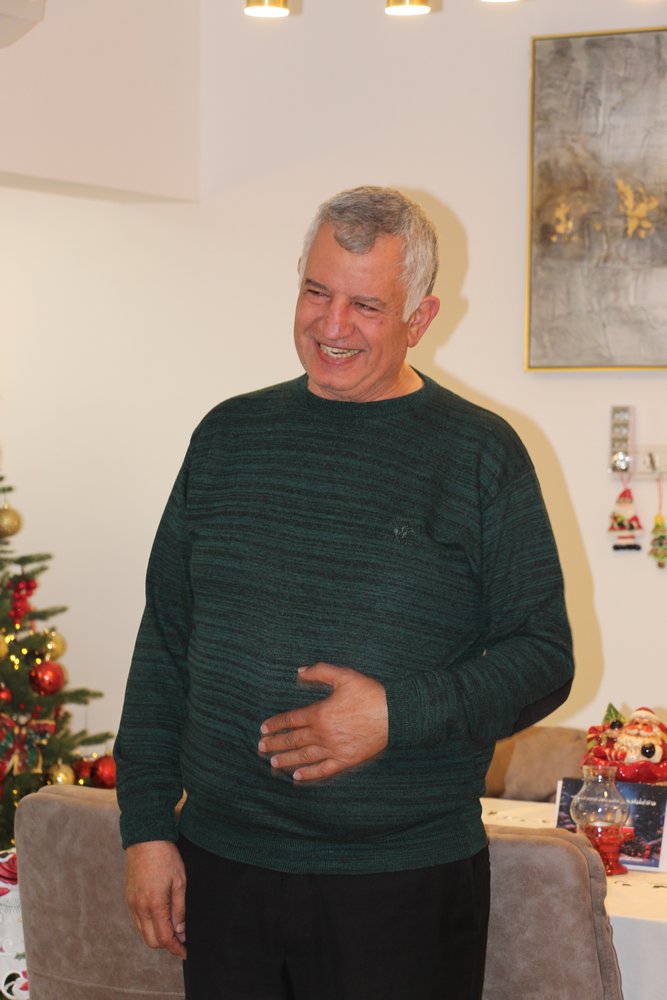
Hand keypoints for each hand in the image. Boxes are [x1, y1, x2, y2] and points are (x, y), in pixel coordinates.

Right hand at [125, 840, 186, 958]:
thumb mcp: (180, 882)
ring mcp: (131, 904)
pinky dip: (148, 926)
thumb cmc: (166, 858)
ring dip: (156, 936)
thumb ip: (179, 909)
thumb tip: (181, 932)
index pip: (163, 938)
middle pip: (151, 941)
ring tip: (172, 930)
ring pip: (142, 933)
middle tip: (181, 941)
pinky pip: (137, 922)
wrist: (145, 839)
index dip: (175, 948)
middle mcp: (139, 908)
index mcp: (154, 905)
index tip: (185, 951)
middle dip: (166, 945)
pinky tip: (159, 919)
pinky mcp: (128, 898)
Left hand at [258, 662, 387, 781]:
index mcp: (320, 713)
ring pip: (304, 756)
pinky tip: (298, 776)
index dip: (277, 724)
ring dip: (286, 759)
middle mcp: (323, 734)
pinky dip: (309, 774)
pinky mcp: (345, 760)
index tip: (264, 728)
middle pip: (293, 740)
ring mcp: (333, 749)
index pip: (292, 720)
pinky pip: (323, 770)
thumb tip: (299, 672)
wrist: (394, 714)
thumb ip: (319, 672)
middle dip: (276, 743)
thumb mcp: (343, 676)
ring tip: (273, 762)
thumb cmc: (369, 694)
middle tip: (261, 746)